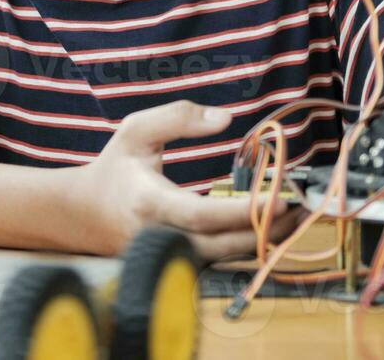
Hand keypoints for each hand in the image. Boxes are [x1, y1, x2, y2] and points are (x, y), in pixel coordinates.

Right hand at [70, 100, 302, 259]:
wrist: (83, 214)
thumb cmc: (114, 167)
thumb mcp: (135, 130)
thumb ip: (178, 117)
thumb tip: (226, 118)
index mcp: (149, 202)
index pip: (201, 214)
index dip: (242, 211)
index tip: (278, 198)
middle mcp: (160, 237)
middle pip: (222, 245)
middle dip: (266, 229)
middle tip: (299, 206)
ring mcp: (168, 257)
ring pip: (224, 259)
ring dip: (262, 241)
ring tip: (293, 216)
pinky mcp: (176, 266)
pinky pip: (218, 262)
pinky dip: (245, 247)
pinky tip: (267, 228)